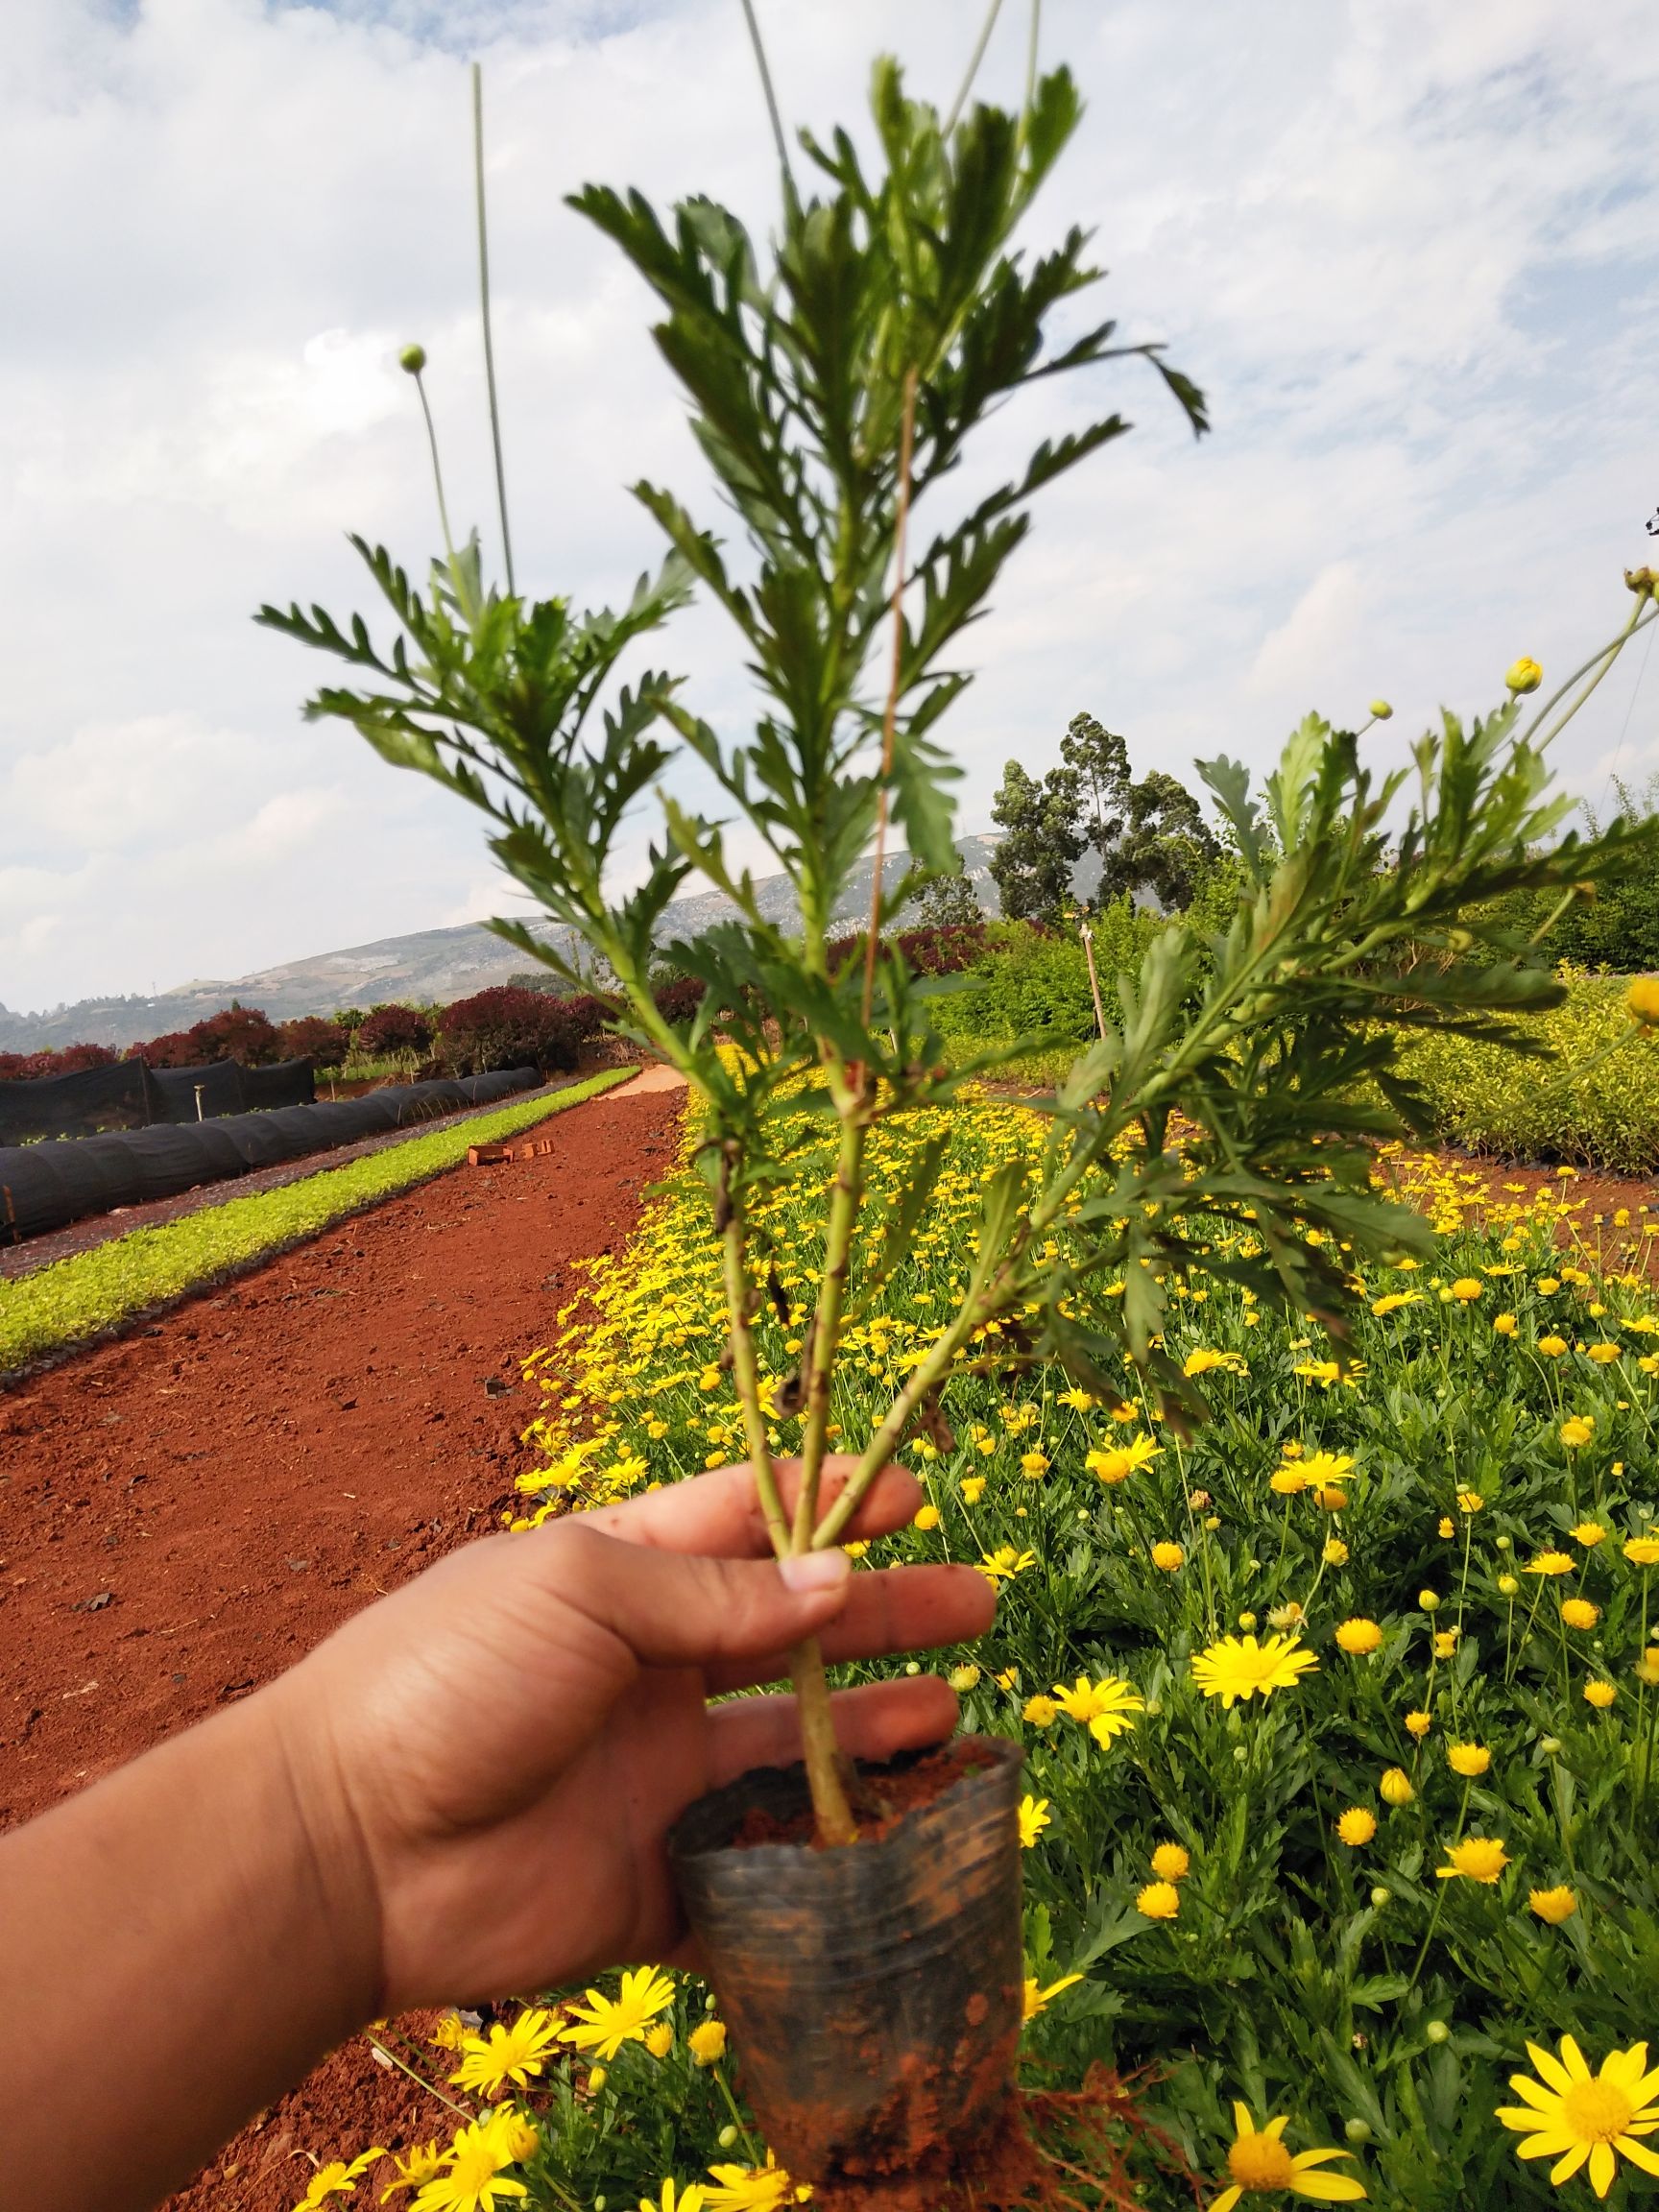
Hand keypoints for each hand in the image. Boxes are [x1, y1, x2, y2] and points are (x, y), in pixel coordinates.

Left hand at [274, 1458, 993, 2010]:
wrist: (345, 1849)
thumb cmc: (448, 1679)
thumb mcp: (581, 1591)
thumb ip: (715, 1595)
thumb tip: (837, 1584)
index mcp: (620, 1580)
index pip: (744, 1527)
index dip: (828, 1506)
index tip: (912, 1494)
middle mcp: (649, 1675)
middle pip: (791, 1637)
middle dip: (883, 1616)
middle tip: (979, 1601)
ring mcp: (656, 1780)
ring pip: (791, 1751)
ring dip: (873, 1729)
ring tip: (956, 1712)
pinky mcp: (657, 1883)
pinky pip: (763, 1869)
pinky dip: (829, 1856)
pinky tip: (899, 1835)